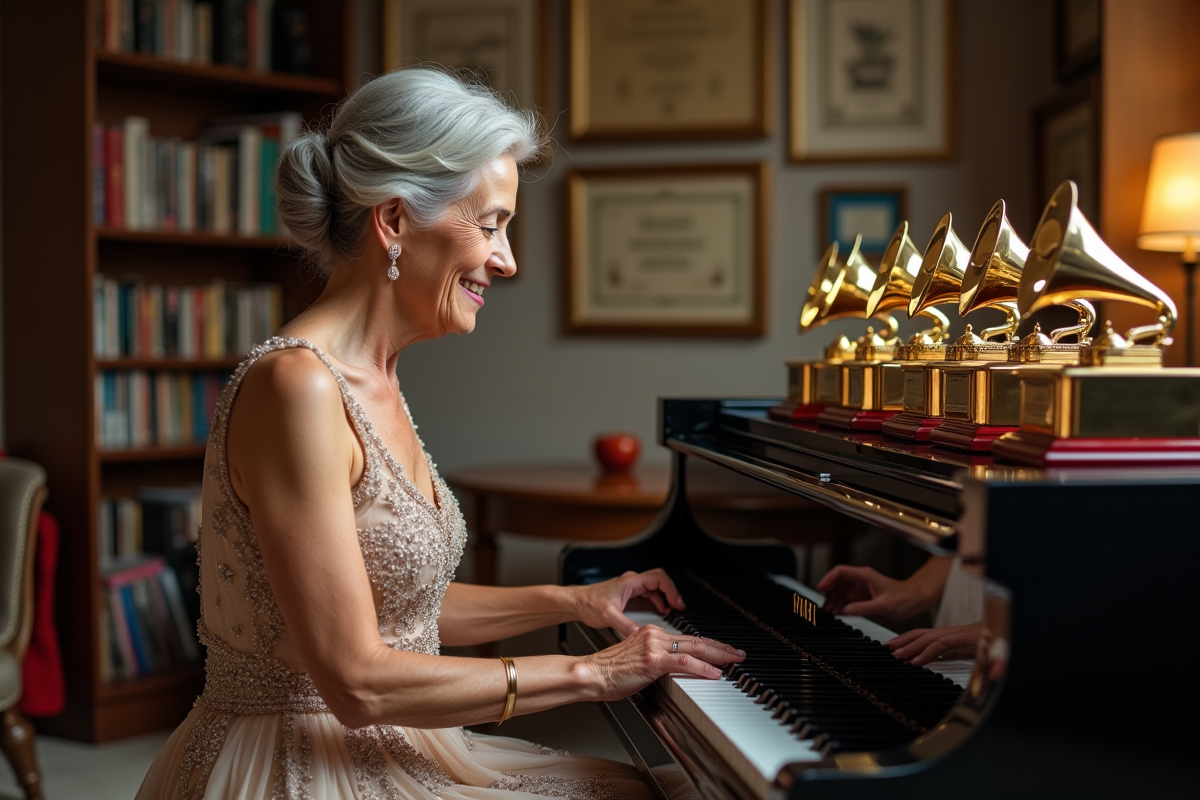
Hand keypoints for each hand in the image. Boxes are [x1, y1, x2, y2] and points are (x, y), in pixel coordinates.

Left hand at [573, 569, 685, 635]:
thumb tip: (639, 635)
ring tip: (671, 613)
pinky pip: (648, 597)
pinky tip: (660, 613)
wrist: (576, 603)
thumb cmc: (588, 603)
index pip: (658, 578)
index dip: (670, 590)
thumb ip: (624, 625)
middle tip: (679, 608)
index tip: (676, 603)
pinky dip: (657, 604)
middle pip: (660, 583)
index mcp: (630, 582)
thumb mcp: (607, 616)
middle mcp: (632, 583)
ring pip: (655, 590)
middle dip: (671, 594)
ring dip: (665, 600)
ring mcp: (631, 589)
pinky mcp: (629, 597)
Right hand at [583, 625, 744, 702]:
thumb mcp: (636, 660)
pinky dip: (703, 667)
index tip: (722, 651)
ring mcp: (654, 646)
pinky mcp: (652, 660)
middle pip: (696, 640)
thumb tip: (673, 670)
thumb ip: (655, 660)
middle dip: (721, 647)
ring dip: (719, 655)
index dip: (708, 645)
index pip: (687, 639)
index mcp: (651, 634)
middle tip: (738, 653)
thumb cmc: (609, 671)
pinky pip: (684, 662)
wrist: (592, 673)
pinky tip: (715, 672)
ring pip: (694, 648)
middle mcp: (654, 635)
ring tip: (734, 661)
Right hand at [816, 565, 923, 619]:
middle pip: (837, 583)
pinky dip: (840, 606)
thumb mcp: (884, 605)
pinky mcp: (863, 597)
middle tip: (824, 608)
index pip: (840, 572)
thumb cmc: (904, 598)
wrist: (916, 600)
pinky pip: (847, 600)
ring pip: (840, 592)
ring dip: (834, 602)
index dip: (828, 579)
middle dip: (829, 594)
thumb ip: (863, 608)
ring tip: (829, 613)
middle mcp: (860, 580)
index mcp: (864, 576)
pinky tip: (837, 614)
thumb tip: (845, 610)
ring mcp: (861, 588)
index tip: (820, 589)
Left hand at [888, 623, 980, 665]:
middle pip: (917, 634)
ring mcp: (951, 635)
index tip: (890, 647)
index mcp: (943, 634)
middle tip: (886, 650)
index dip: (904, 639)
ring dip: (909, 648)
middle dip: (900, 641)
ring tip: (897, 656)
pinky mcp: (959, 640)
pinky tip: (916, 662)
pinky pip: (939, 646)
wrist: (1000, 635)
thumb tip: (931, 662)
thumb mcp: (958, 652)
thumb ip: (944, 655)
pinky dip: (926, 654)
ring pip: (925, 639)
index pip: (919, 635)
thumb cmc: (981, 643)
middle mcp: (944, 632)